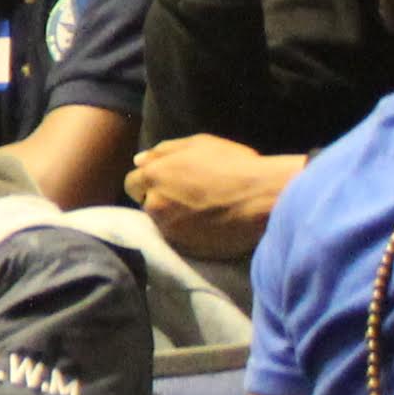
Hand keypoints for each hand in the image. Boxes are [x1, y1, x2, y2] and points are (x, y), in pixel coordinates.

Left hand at [128, 135, 301, 256]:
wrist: (261, 197)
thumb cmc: (232, 164)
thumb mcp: (198, 144)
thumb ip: (164, 151)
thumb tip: (139, 159)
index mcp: (154, 177)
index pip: (133, 184)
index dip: (149, 182)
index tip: (166, 183)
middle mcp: (155, 206)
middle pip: (148, 206)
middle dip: (161, 201)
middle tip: (188, 197)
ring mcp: (170, 230)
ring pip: (164, 225)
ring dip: (175, 219)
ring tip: (202, 212)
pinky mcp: (187, 250)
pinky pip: (181, 241)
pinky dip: (190, 234)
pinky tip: (209, 226)